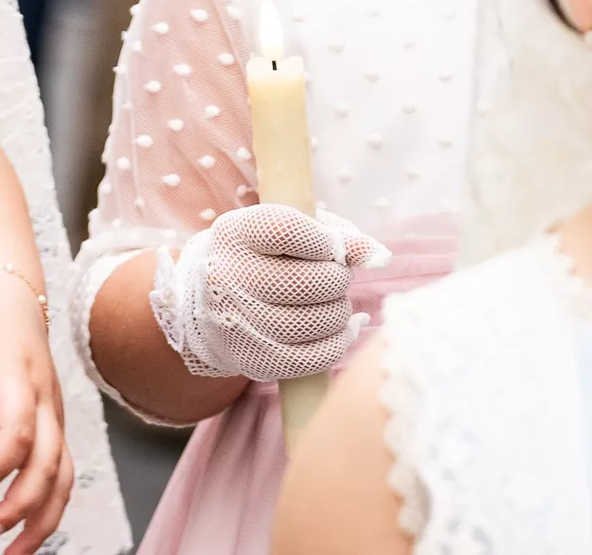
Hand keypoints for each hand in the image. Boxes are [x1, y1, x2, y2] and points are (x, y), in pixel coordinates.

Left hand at [0, 265, 71, 554]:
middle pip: (49, 464)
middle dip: (22, 506)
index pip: (18, 431)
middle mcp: (47, 404)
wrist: (11, 301)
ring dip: (42, 520)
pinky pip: (62, 478)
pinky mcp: (54, 432)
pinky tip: (24, 537)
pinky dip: (48, 512)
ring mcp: (55, 420)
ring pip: (64, 479)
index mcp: (20, 379)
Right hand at [149, 204, 385, 382]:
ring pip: (318, 321)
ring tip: (329, 303)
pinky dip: (338, 343)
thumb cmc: (265, 258)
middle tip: (333, 278)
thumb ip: (336, 233)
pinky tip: (335, 330)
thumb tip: (380, 256)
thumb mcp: (288, 231)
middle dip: (338, 280)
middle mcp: (229, 277)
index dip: (325, 241)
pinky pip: (316, 358)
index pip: (288, 231)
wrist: (211, 304)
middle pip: (311, 282)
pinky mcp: (254, 360)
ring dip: (339, 311)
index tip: (332, 247)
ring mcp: (239, 323)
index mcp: (235, 234)